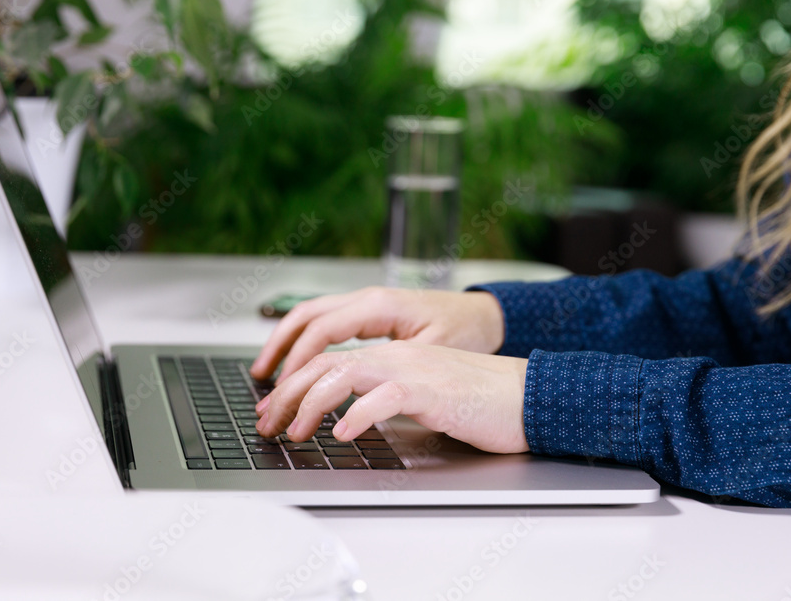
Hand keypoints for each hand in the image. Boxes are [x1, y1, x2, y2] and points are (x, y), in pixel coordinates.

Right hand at [249, 287, 504, 379]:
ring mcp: (363, 303)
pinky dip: (302, 341)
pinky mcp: (366, 313)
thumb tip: (357, 386)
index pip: (323, 330)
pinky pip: (323, 322)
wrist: (483, 314)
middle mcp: (365, 299)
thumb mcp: (433, 350)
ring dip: (284, 344)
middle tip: (262, 384)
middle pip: (306, 318)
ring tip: (265, 374)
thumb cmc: (465, 331)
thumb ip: (395, 365)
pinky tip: (295, 363)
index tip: (286, 389)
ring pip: (309, 317)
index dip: (299, 361)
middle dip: (278, 350)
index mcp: (378, 305)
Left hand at [255, 341, 528, 453]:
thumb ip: (382, 398)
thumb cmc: (475, 400)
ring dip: (311, 404)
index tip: (271, 410)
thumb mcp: (418, 396)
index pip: (327, 362)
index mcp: (389, 355)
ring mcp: (411, 369)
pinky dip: (358, 415)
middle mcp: (394, 355)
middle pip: (324, 365)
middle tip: (265, 423)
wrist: (524, 395)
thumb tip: (342, 418)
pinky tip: (343, 435)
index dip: (292, 385)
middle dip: (286, 394)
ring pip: (344, 375)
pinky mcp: (431, 389)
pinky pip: (384, 397)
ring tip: (295, 431)